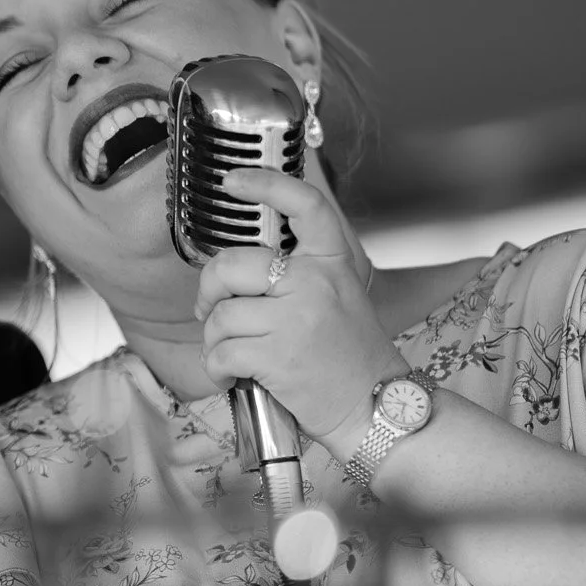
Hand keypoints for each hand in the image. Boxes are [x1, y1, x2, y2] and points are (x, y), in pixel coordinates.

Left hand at [191, 165, 403, 452]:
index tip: (233, 179)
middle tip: (210, 309)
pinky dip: (216, 369)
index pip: (304, 204)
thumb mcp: (337, 294)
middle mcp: (313, 282)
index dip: (265, 183)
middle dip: (209, 291)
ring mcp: (294, 319)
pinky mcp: (277, 357)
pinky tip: (233, 376)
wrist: (376, 405)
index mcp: (331, 262)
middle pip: (230, 265)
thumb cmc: (348, 353)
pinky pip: (219, 354)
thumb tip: (235, 265)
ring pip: (220, 316)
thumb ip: (298, 273)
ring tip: (233, 355)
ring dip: (214, 342)